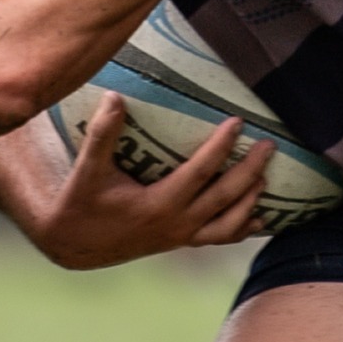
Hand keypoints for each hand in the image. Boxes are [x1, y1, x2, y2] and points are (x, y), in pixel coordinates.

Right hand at [35, 92, 274, 269]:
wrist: (72, 245)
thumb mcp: (88, 169)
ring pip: (228, 224)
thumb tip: (114, 96)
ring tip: (266, 178)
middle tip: (270, 146)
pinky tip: (258, 218)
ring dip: (251, 201)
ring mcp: (180, 237)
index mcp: (159, 205)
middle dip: (251, 171)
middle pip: (226, 198)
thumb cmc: (80, 203)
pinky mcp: (177, 242)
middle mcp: (176, 224)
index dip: (221, 147)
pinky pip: (218, 238)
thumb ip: (103, 134)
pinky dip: (240, 229)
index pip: (200, 172)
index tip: (238, 122)